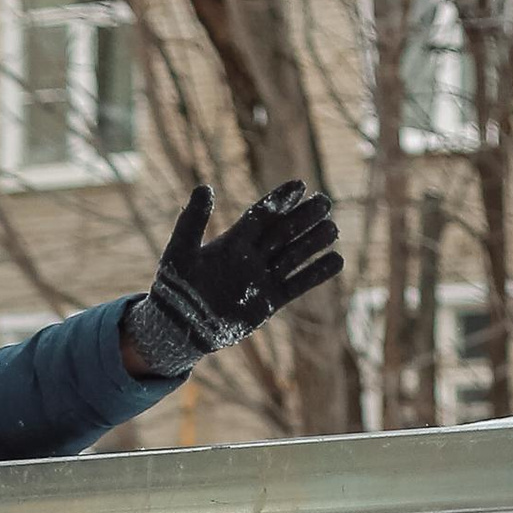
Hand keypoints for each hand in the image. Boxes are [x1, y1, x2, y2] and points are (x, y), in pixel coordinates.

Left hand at [122, 183, 341, 381]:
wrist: (178, 327)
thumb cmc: (175, 288)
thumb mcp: (180, 250)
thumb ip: (193, 220)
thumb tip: (204, 187)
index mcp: (232, 242)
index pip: (261, 215)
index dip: (280, 200)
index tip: (300, 185)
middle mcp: (251, 257)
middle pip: (283, 232)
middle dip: (303, 217)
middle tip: (325, 201)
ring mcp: (261, 279)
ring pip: (294, 256)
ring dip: (313, 243)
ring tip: (333, 229)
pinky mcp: (268, 302)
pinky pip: (297, 285)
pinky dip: (316, 274)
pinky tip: (337, 261)